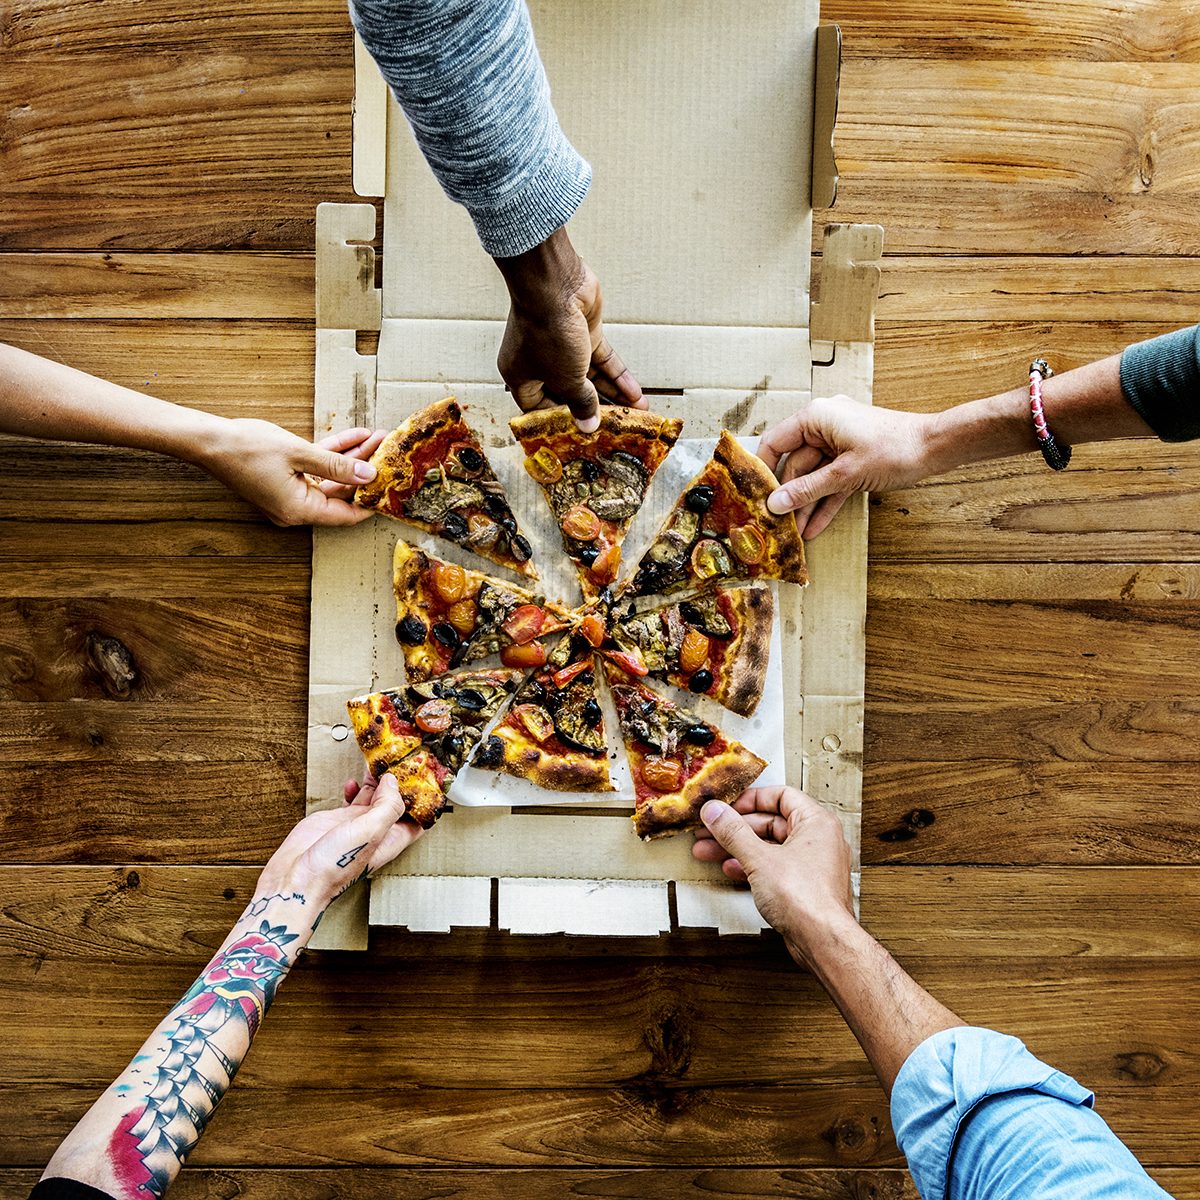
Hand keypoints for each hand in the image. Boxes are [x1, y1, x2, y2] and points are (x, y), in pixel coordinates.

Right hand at [197, 419, 385, 526]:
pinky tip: (355, 437)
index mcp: (299, 510)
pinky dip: (332, 455)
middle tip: (388, 452)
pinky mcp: (283, 479)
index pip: (346, 515)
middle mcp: (295, 508)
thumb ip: (337, 466)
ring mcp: (289, 494)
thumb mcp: (299, 454)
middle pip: (341, 494)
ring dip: (352, 459)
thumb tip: (369, 476)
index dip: (371, 503)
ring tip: (376, 439)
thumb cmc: (247, 448)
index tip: (392, 490)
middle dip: (365, 471)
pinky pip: (315, 469)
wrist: (208, 439)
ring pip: (331, 478)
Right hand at [256, 773, 421, 907]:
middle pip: (397, 803)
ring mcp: (357, 825)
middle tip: (402, 761)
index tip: (425, 777)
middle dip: (401, 783)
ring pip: (375, 797)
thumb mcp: (370, 833)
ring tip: (380, 763)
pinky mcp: (337, 820)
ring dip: (379, 780)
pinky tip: (353, 781)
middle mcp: (377, 832)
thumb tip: (393, 783)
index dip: (423, 799)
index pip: (418, 818)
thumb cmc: (333, 869)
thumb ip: (387, 806)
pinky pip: (353, 798)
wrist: (295, 879)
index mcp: (391, 839)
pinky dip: (356, 787)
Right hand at [495, 226, 642, 431]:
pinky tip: (634, 393)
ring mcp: (563, 346)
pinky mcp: (584, 332)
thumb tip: (588, 426)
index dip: (560, 423)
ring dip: (612, 395)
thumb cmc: (547, 331)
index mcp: (521, 376)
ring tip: (634, 414)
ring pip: (590, 377)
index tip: (580, 436)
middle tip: (614, 427)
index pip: (539, 409)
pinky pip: (601, 360)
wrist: (555, 284)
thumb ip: (579, 403)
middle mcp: (539, 362)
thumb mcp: (565, 378)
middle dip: (594, 410)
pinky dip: (617, 375)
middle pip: (569, 393)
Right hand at [693, 787, 855, 966]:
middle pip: (771, 822)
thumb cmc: (806, 899)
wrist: (823, 941)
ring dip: (738, 848)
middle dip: (736, 828)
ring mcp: (812, 864)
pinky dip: (751, 866)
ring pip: (769, 846)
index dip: (750, 799)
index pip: (781, 795)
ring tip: (708, 851)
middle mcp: (818, 839)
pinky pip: (774, 867)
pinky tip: (730, 868)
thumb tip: (715, 811)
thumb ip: (733, 832)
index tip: (726, 806)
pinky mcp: (804, 886)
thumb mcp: (760, 858)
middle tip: (709, 830)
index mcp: (816, 822)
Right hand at [758, 396, 939, 537]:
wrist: (936, 448)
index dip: (763, 469)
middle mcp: (824, 427)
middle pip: (795, 464)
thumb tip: (776, 504)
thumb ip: (808, 489)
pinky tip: (814, 528)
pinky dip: (825, 502)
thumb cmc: (894, 449)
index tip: (753, 495)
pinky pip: (831, 483)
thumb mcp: (845, 473)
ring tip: (795, 533)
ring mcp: (839, 444)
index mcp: (817, 417)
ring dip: (806, 504)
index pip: (776, 442)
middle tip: (776, 523)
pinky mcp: (853, 460)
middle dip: (788, 496)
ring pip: (814, 477)